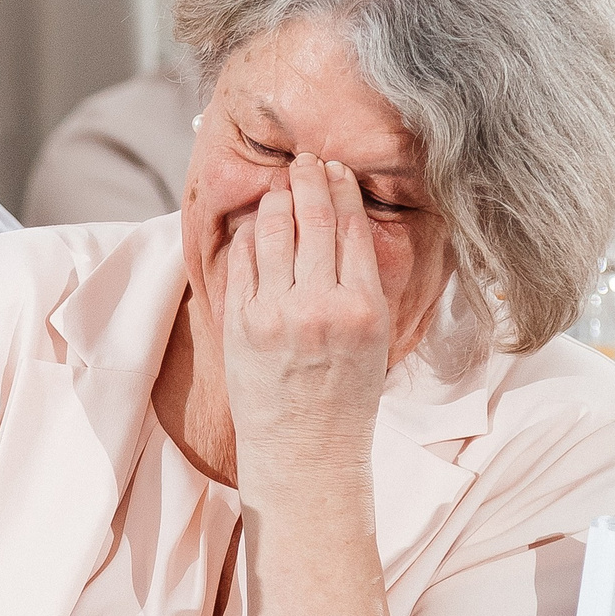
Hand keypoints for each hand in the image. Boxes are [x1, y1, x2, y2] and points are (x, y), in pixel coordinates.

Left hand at [221, 155, 389, 479]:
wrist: (306, 454)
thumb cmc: (344, 400)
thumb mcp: (373, 341)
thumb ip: (359, 285)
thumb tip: (342, 227)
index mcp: (363, 307)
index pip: (351, 227)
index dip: (342, 190)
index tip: (336, 170)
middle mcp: (320, 305)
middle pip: (313, 218)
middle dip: (308, 180)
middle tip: (305, 161)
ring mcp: (276, 313)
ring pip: (274, 232)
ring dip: (276, 201)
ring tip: (280, 187)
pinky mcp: (241, 324)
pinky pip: (242, 262)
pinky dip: (249, 237)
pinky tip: (255, 225)